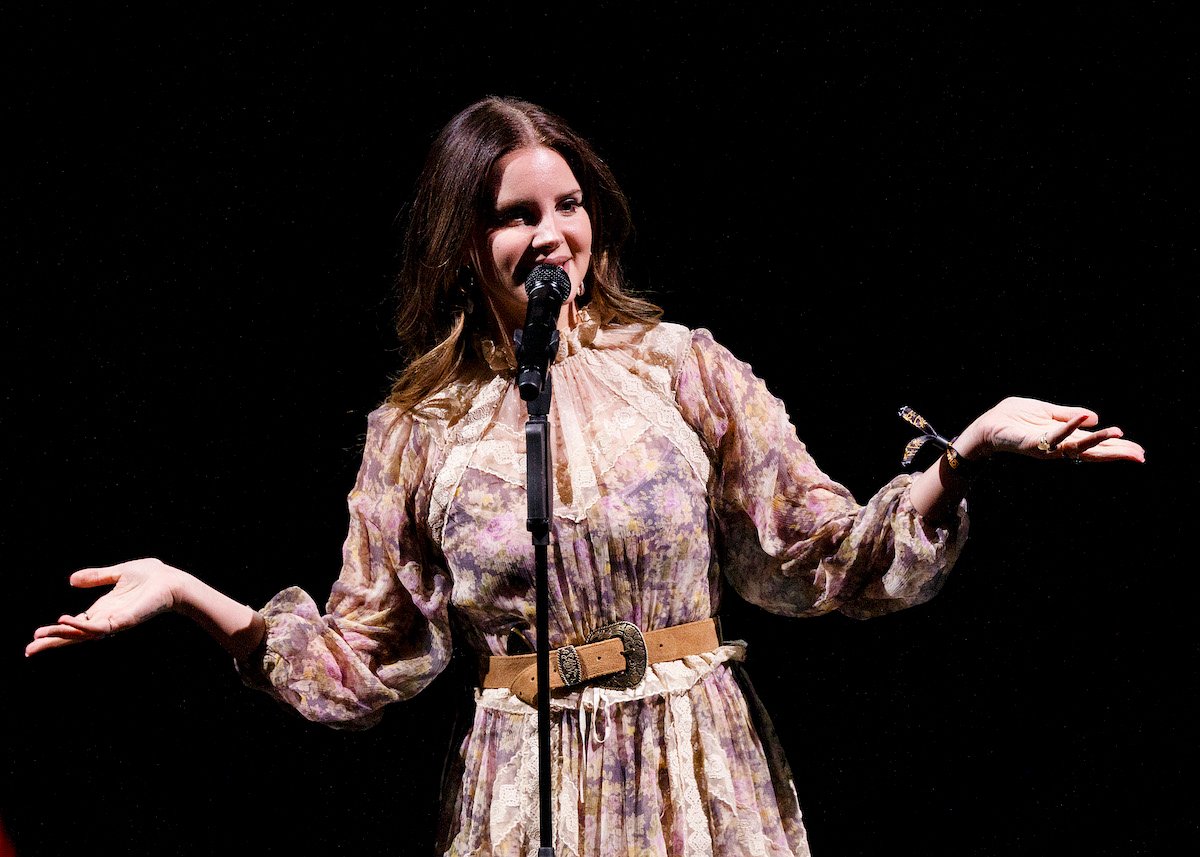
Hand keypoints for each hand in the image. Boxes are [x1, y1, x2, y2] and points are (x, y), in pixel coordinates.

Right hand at [26, 558, 186, 655]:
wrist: (172, 580)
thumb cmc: (151, 577)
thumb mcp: (117, 574)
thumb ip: (96, 577)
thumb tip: (71, 580)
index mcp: (103, 610)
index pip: (74, 625)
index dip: (55, 632)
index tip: (34, 638)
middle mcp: (106, 619)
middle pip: (74, 635)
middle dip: (52, 642)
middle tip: (28, 650)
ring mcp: (114, 622)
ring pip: (82, 634)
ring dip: (61, 636)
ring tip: (39, 637)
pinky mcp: (123, 621)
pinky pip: (98, 627)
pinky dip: (80, 626)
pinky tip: (64, 621)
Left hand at [959, 396, 1145, 462]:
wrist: (986, 426)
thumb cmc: (1014, 419)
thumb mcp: (1047, 412)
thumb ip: (1068, 415)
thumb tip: (1095, 417)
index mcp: (1064, 440)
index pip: (1095, 446)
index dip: (1116, 448)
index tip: (1139, 452)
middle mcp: (1058, 447)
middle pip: (1092, 452)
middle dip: (1116, 452)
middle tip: (1140, 455)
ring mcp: (1045, 447)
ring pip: (1076, 446)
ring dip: (1098, 439)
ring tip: (1119, 433)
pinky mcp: (1030, 443)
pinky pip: (1052, 436)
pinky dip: (1069, 426)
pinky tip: (1086, 420)